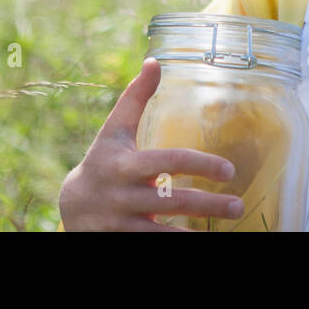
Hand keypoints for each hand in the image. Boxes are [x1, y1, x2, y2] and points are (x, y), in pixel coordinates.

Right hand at [59, 57, 243, 230]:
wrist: (70, 205)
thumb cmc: (102, 160)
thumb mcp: (114, 129)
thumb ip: (136, 97)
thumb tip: (155, 60)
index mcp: (125, 164)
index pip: (168, 162)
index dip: (200, 165)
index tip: (229, 170)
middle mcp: (123, 196)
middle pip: (172, 202)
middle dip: (208, 205)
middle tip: (238, 205)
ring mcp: (121, 225)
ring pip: (163, 234)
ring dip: (196, 235)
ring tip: (229, 226)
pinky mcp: (120, 244)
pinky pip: (152, 247)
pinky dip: (177, 245)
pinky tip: (202, 242)